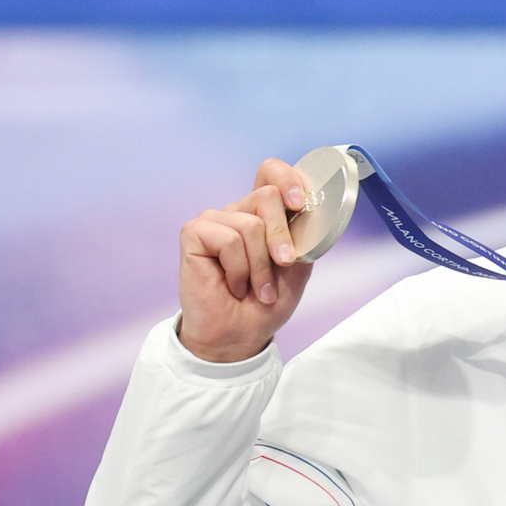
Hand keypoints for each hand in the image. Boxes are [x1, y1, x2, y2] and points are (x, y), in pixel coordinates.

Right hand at [178, 158, 314, 361]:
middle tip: (284, 265)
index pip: (271, 171)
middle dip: (281, 236)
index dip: (287, 177)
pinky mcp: (194, 234)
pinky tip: (233, 285)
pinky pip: (228, 239)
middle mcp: (238, 210)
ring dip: (260, 265)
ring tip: (255, 288)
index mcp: (263, 212)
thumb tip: (310, 210)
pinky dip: (238, 269)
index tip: (301, 203)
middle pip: (267, 195)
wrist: (241, 334)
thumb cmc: (266, 301)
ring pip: (250, 224)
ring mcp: (214, 220)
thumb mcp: (298, 265)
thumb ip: (303, 234)